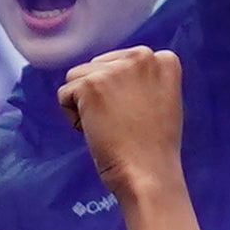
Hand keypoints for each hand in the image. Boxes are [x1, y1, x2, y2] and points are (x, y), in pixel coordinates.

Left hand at [61, 45, 185, 196]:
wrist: (148, 172)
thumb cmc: (154, 145)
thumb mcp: (162, 99)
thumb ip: (143, 78)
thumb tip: (113, 69)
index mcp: (164, 60)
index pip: (123, 61)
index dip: (121, 89)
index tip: (137, 113)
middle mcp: (142, 57)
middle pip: (98, 66)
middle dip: (101, 93)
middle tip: (123, 122)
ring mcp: (115, 69)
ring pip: (78, 77)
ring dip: (85, 103)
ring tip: (110, 126)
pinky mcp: (90, 83)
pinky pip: (65, 94)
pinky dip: (72, 115)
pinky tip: (97, 131)